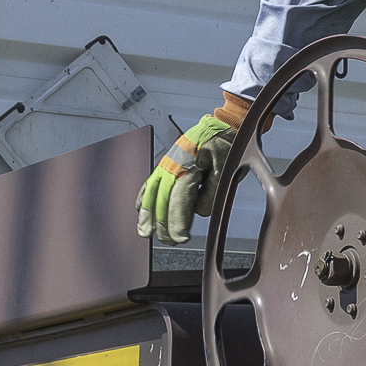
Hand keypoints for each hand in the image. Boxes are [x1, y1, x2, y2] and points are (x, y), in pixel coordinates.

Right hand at [136, 94, 250, 244]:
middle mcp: (172, 166)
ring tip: (145, 232)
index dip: (178, 221)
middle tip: (170, 241)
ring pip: (152, 192)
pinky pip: (150, 182)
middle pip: (163, 200)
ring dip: (148, 213)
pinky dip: (143, 196)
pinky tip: (138, 210)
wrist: (219, 125)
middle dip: (163, 223)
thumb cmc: (224, 145)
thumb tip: (200, 210)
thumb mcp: (226, 166)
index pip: (179, 200)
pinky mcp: (166, 165)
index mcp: (188, 166)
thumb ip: (213, 190)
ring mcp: (166, 165)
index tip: (181, 238)